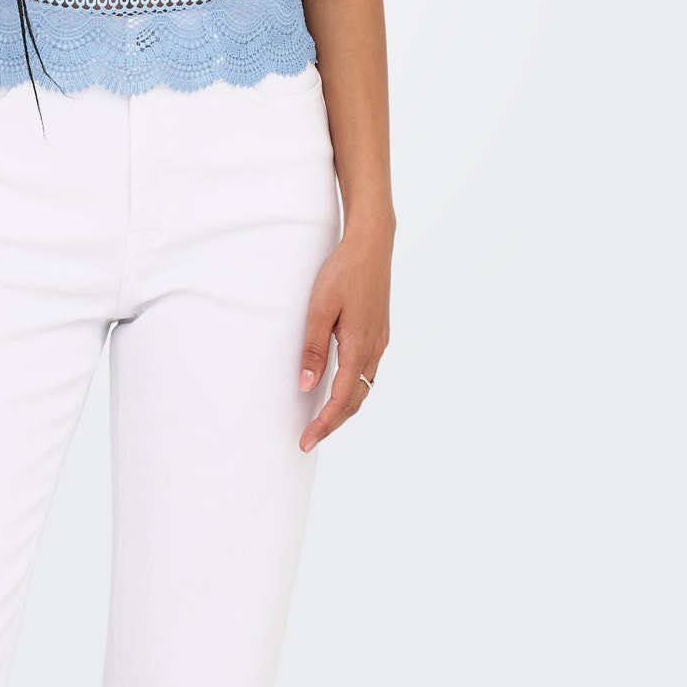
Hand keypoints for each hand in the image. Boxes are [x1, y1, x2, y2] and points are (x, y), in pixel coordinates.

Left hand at [297, 222, 391, 452]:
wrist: (371, 246)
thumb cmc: (343, 272)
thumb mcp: (320, 308)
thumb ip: (314, 348)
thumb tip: (307, 386)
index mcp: (359, 346)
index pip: (342, 399)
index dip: (324, 424)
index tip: (306, 440)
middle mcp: (374, 349)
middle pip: (356, 400)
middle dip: (333, 423)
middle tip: (309, 438)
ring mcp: (380, 342)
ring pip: (364, 387)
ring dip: (344, 408)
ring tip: (321, 420)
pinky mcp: (379, 333)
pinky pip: (367, 372)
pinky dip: (353, 388)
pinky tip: (339, 386)